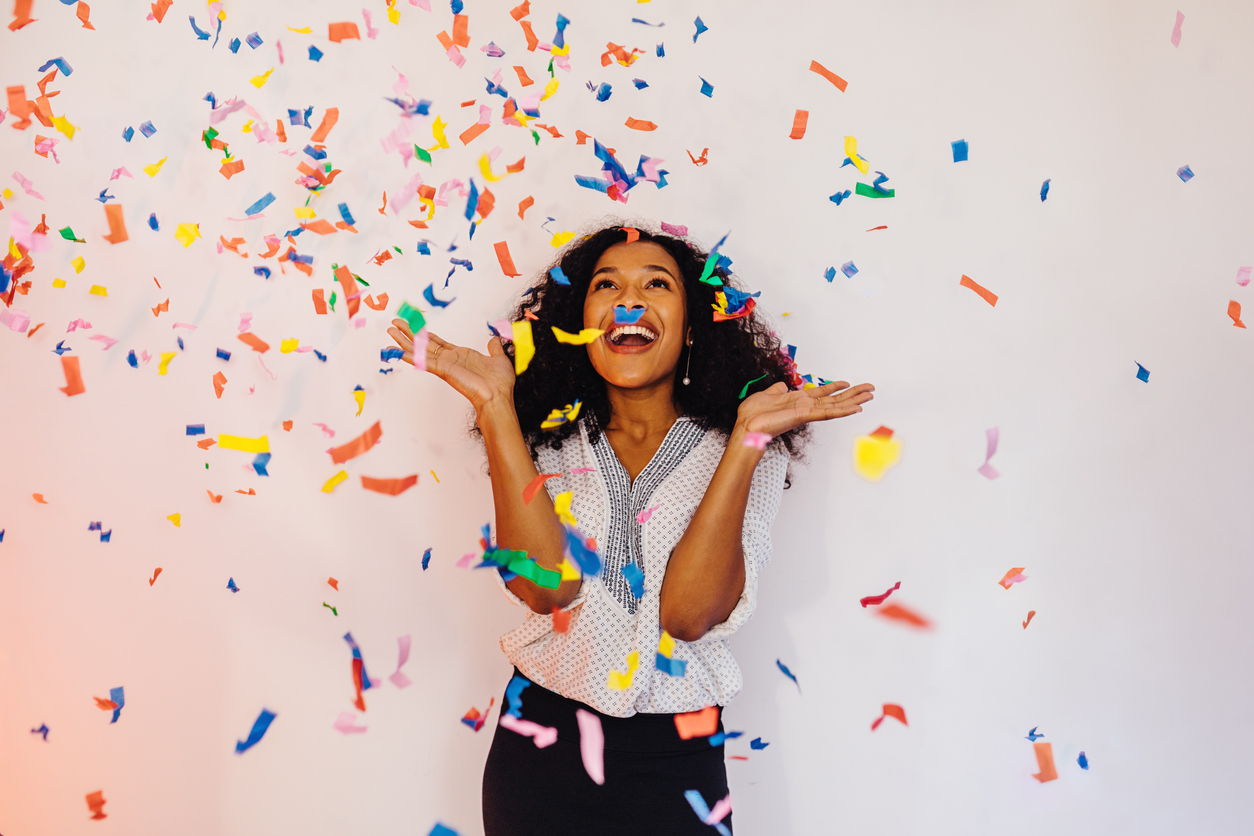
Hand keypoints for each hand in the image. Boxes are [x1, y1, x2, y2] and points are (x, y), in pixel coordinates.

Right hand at [387, 319, 515, 411]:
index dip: (425, 334)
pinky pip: (424, 361)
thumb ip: (494, 348)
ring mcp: (445, 366)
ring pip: (420, 351)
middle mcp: (449, 360)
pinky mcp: (444, 371)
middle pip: (424, 344)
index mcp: (460, 356)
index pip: (437, 342)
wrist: (498, 397)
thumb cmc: (499, 384)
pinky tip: (399, 351)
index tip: (414, 325)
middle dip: (409, 333)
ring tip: (391, 331)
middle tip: (395, 323)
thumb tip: (494, 339)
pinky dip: (411, 356)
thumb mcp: (498, 359)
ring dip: (404, 341)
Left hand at [736, 379, 874, 437]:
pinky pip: (827, 412)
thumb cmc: (753, 415)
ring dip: (854, 400)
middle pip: (834, 399)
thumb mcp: (766, 395)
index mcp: (798, 401)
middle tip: (870, 389)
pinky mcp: (805, 415)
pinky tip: (856, 407)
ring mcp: (807, 412)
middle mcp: (806, 407)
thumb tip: (782, 385)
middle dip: (853, 394)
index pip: (822, 393)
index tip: (848, 384)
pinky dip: (843, 410)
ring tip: (870, 395)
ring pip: (836, 405)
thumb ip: (777, 390)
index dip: (835, 388)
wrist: (746, 427)